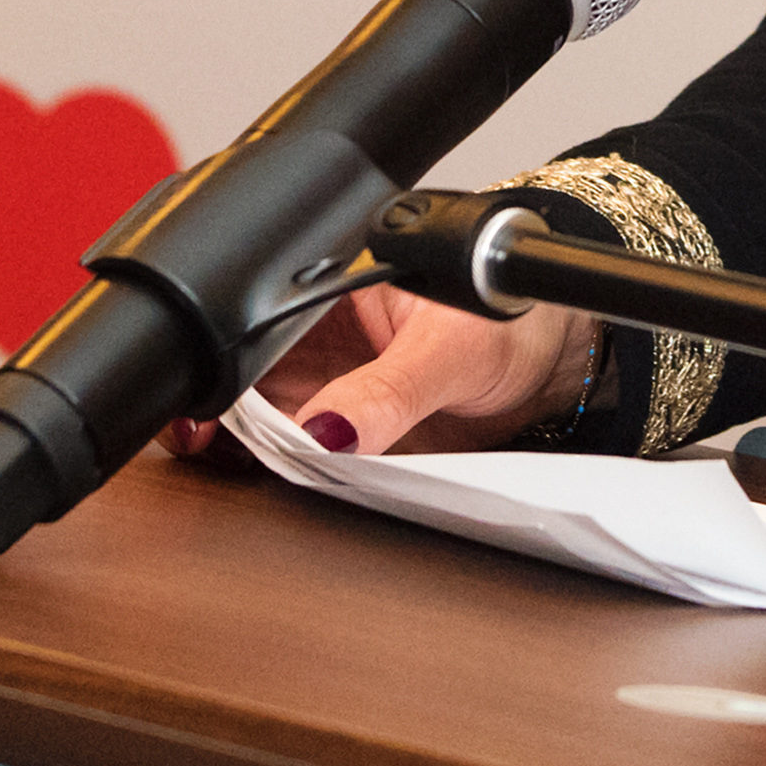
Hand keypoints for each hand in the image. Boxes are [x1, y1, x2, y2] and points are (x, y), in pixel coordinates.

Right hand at [159, 286, 596, 463]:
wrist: (559, 360)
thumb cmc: (517, 318)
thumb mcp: (453, 349)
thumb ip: (393, 391)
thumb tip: (331, 431)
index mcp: (332, 283)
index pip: (253, 328)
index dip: (222, 372)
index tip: (205, 413)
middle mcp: (318, 334)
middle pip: (243, 380)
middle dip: (219, 417)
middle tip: (208, 449)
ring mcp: (331, 384)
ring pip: (263, 423)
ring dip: (249, 451)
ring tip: (247, 469)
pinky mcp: (353, 430)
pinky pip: (304, 457)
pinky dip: (290, 474)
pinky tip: (288, 481)